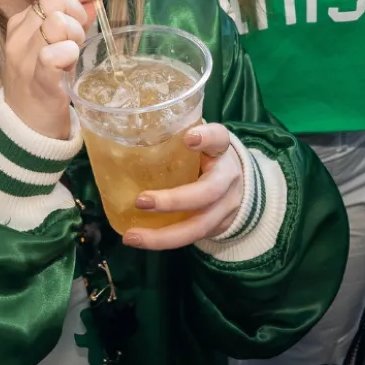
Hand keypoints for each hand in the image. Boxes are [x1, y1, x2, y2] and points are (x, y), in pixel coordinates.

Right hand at [3, 0, 132, 139]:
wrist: (23, 129)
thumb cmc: (42, 84)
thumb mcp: (54, 46)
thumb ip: (73, 22)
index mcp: (24, 22)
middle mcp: (20, 33)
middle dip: (78, 13)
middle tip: (81, 39)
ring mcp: (24, 56)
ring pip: (56, 21)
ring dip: (75, 35)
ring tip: (72, 56)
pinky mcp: (36, 79)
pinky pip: (53, 54)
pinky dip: (67, 53)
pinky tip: (69, 63)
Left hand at [124, 124, 242, 249]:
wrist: (237, 181)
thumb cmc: (205, 154)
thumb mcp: (197, 139)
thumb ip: (173, 133)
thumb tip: (127, 122)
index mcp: (221, 149)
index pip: (219, 138)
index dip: (206, 138)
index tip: (189, 138)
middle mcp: (228, 178)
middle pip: (208, 192)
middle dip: (174, 200)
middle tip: (141, 201)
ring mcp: (225, 207)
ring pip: (198, 226)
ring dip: (163, 235)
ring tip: (131, 237)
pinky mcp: (217, 227)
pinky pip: (190, 237)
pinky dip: (163, 241)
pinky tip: (139, 239)